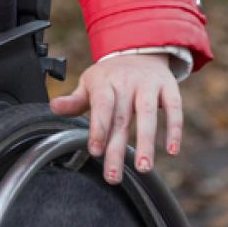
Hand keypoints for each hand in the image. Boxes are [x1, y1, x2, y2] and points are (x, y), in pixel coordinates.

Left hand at [49, 53, 182, 184]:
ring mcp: (148, 85)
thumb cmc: (110, 76)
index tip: (95, 151)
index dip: (99, 128)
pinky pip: (174, 108)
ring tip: (144, 168)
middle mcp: (126, 83)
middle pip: (121, 119)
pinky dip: (174, 129)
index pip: (101, 107)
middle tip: (113, 176)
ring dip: (147, 142)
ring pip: (148, 114)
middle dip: (118, 149)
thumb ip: (74, 101)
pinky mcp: (168, 87)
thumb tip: (53, 107)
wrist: (139, 50)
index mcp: (104, 83)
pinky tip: (172, 150)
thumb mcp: (89, 84)